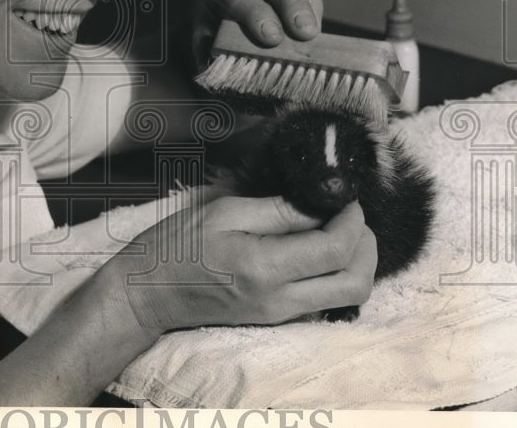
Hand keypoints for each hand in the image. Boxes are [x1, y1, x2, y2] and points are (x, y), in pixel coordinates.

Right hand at [101, 196, 376, 336]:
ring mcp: (281, 315)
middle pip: (355, 281)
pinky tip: (320, 251)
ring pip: (348, 296)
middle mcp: (280, 298)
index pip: (335, 248)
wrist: (150, 292)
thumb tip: (323, 204)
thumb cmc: (178, 244)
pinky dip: (338, 275)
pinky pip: (327, 301)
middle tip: (351, 216)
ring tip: (340, 231)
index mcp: (265, 266)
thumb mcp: (225, 212)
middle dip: (366, 245)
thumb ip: (279, 210)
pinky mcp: (278, 320)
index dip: (352, 219)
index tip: (346, 197)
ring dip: (357, 262)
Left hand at [193, 0, 323, 67]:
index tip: (272, 38)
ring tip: (312, 36)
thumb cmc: (213, 21)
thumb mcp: (205, 32)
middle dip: (291, 3)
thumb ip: (211, 47)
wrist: (225, 6)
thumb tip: (222, 65)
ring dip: (306, 11)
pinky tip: (313, 35)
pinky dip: (313, 16)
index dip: (256, 14)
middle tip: (303, 32)